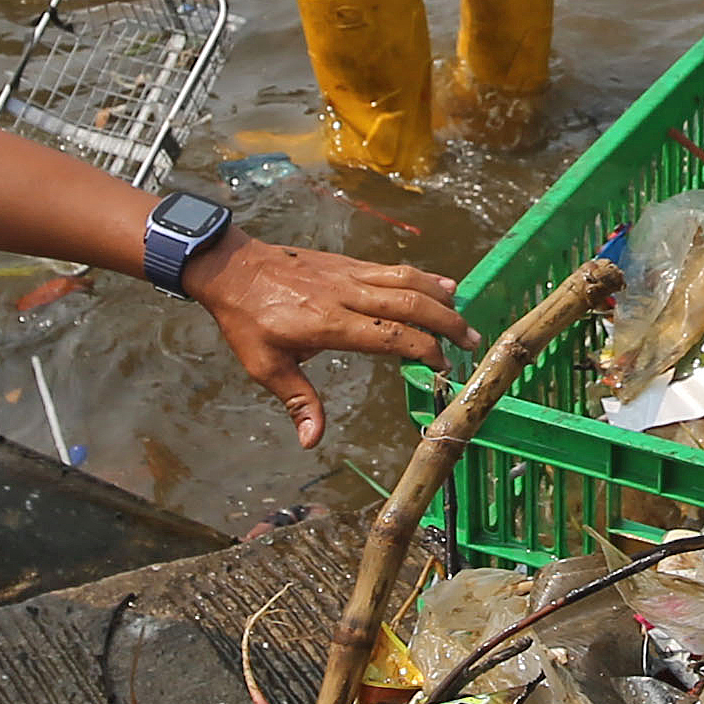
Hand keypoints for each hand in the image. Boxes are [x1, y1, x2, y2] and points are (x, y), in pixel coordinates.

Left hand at [184, 237, 474, 445]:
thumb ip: (298, 400)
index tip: (441, 366)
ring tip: (465, 313)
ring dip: (440, 296)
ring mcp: (349, 274)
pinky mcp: (348, 263)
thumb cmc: (247, 320)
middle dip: (445, 321)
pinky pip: (392, 268)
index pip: (389, 334)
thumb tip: (313, 441)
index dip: (422, 348)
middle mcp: (346, 295)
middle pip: (408, 303)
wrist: (232, 269)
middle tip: (472, 340)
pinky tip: (442, 284)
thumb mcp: (264, 366)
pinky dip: (422, 276)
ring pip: (406, 279)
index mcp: (329, 323)